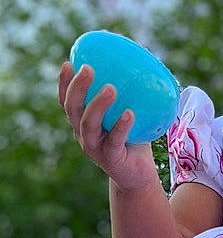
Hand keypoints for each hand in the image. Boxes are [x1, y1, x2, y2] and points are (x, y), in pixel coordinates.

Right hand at [59, 61, 159, 191]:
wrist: (138, 175)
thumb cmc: (134, 139)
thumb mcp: (130, 115)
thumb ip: (129, 95)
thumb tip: (142, 62)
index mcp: (83, 123)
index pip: (67, 101)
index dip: (64, 83)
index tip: (68, 62)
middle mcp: (84, 134)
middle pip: (72, 109)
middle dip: (77, 88)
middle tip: (87, 68)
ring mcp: (95, 148)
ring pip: (89, 125)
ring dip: (97, 104)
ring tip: (110, 88)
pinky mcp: (111, 159)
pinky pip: (114, 141)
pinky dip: (121, 126)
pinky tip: (129, 113)